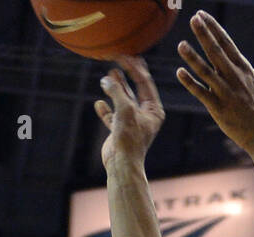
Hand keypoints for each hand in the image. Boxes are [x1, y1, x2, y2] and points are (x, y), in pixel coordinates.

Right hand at [94, 55, 164, 170]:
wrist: (122, 164)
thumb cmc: (128, 138)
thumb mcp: (125, 109)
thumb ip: (116, 90)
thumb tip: (107, 79)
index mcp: (154, 110)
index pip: (145, 82)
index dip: (133, 67)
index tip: (122, 55)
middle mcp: (145, 116)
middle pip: (135, 89)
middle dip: (126, 75)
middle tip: (117, 60)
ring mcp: (132, 123)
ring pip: (123, 100)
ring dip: (115, 89)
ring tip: (107, 77)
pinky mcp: (120, 131)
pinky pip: (112, 115)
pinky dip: (105, 109)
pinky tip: (99, 104)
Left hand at [176, 10, 253, 150]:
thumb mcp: (253, 83)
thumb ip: (240, 68)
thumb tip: (230, 53)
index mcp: (243, 69)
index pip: (226, 43)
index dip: (213, 28)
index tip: (202, 15)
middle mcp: (235, 78)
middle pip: (216, 52)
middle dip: (204, 34)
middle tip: (193, 19)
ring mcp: (226, 93)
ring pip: (207, 71)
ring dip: (193, 57)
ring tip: (181, 44)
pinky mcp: (219, 109)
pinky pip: (202, 93)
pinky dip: (190, 83)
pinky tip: (179, 72)